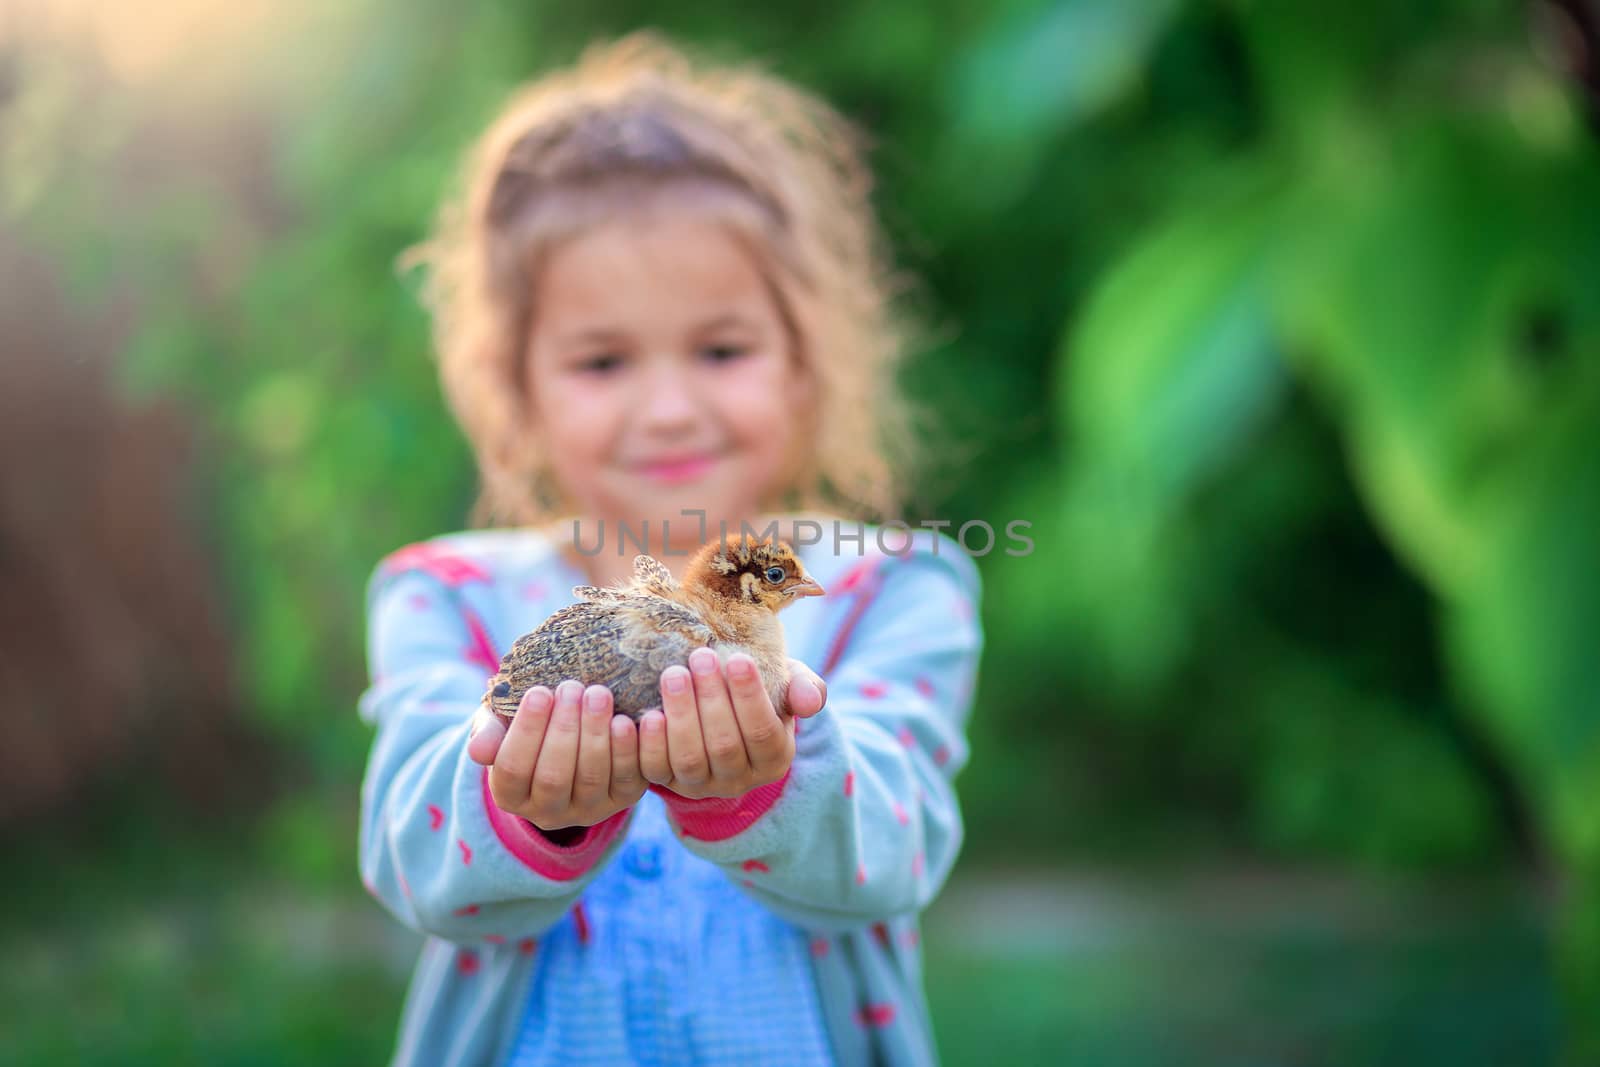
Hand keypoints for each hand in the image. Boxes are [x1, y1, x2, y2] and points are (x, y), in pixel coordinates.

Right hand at [467, 680, 646, 830]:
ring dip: (595, 734)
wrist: (573, 733)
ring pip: (590, 778)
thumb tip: (478, 751)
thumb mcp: (501, 724)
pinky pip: (627, 780)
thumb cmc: (530, 724)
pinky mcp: (622, 800)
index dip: (526, 731)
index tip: (539, 691)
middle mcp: (547, 812)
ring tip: (598, 694)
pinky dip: (626, 751)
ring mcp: (587, 809)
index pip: (512, 770)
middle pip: (553, 777)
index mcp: (511, 795)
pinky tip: (624, 721)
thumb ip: (488, 732)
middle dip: (562, 729)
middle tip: (571, 687)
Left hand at [638, 648, 827, 799]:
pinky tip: (648, 714)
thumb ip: (803, 688)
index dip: (750, 697)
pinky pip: (655, 771)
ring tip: (673, 674)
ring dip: (681, 715)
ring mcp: (701, 784)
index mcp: (774, 758)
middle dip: (712, 699)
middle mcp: (739, 779)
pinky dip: (650, 744)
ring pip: (690, 759)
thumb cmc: (758, 691)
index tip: (739, 658)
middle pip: (725, 746)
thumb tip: (811, 702)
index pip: (763, 733)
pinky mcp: (667, 782)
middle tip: (701, 656)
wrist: (719, 709)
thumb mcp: (785, 685)